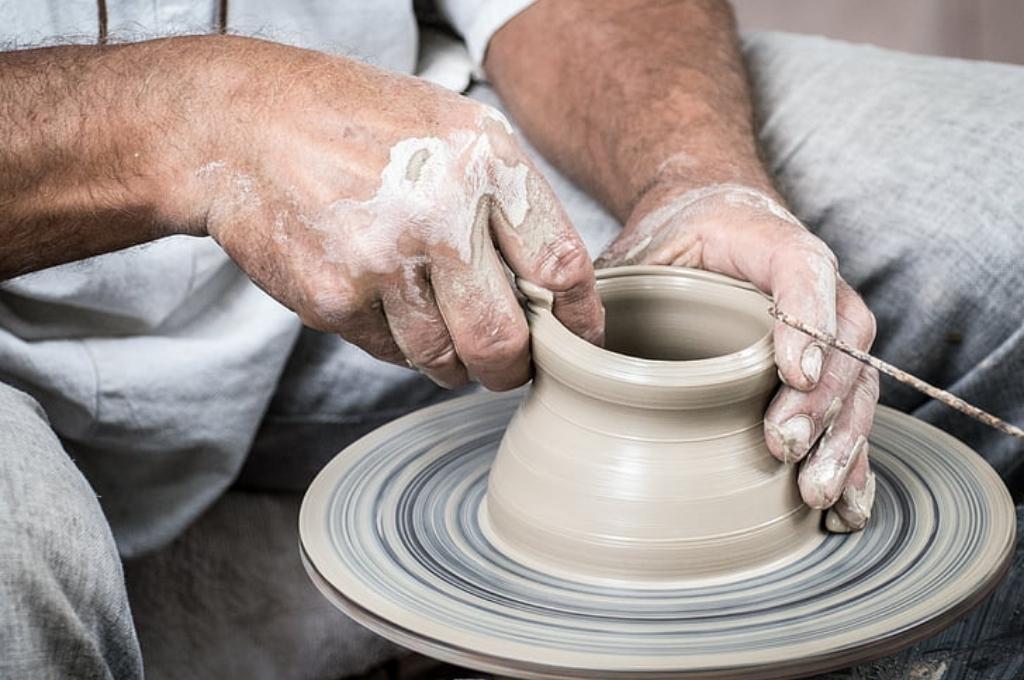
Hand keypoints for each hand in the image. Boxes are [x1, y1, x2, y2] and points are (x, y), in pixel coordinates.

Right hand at [181, 37, 602, 390]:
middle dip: (514, 368)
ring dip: (452, 360)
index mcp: (484, 161)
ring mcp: (383, 260)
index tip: (580, 342)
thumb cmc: (359, 126)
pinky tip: (382, 299)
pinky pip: (390, 352)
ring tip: (437, 325)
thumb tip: (555, 288)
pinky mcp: (336, 299)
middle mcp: (440, 212)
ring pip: (444, 359)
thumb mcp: (454, 129)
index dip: (579, 319)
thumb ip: (509, 201)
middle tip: (511, 365)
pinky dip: (396, 341)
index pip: (561, 266)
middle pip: (506, 339)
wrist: (245, 126)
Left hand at [596, 182, 878, 531]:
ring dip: (841, 441)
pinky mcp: (827, 369)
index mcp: (768, 242)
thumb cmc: (673, 241)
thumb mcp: (638, 250)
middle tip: (784, 447)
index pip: (803, 269)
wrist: (711, 222)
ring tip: (814, 493)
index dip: (805, 319)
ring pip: (857, 382)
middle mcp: (816, 284)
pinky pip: (852, 413)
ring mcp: (829, 328)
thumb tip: (562, 345)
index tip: (790, 372)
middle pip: (841, 340)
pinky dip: (853, 461)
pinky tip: (846, 508)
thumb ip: (608, 286)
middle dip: (819, 401)